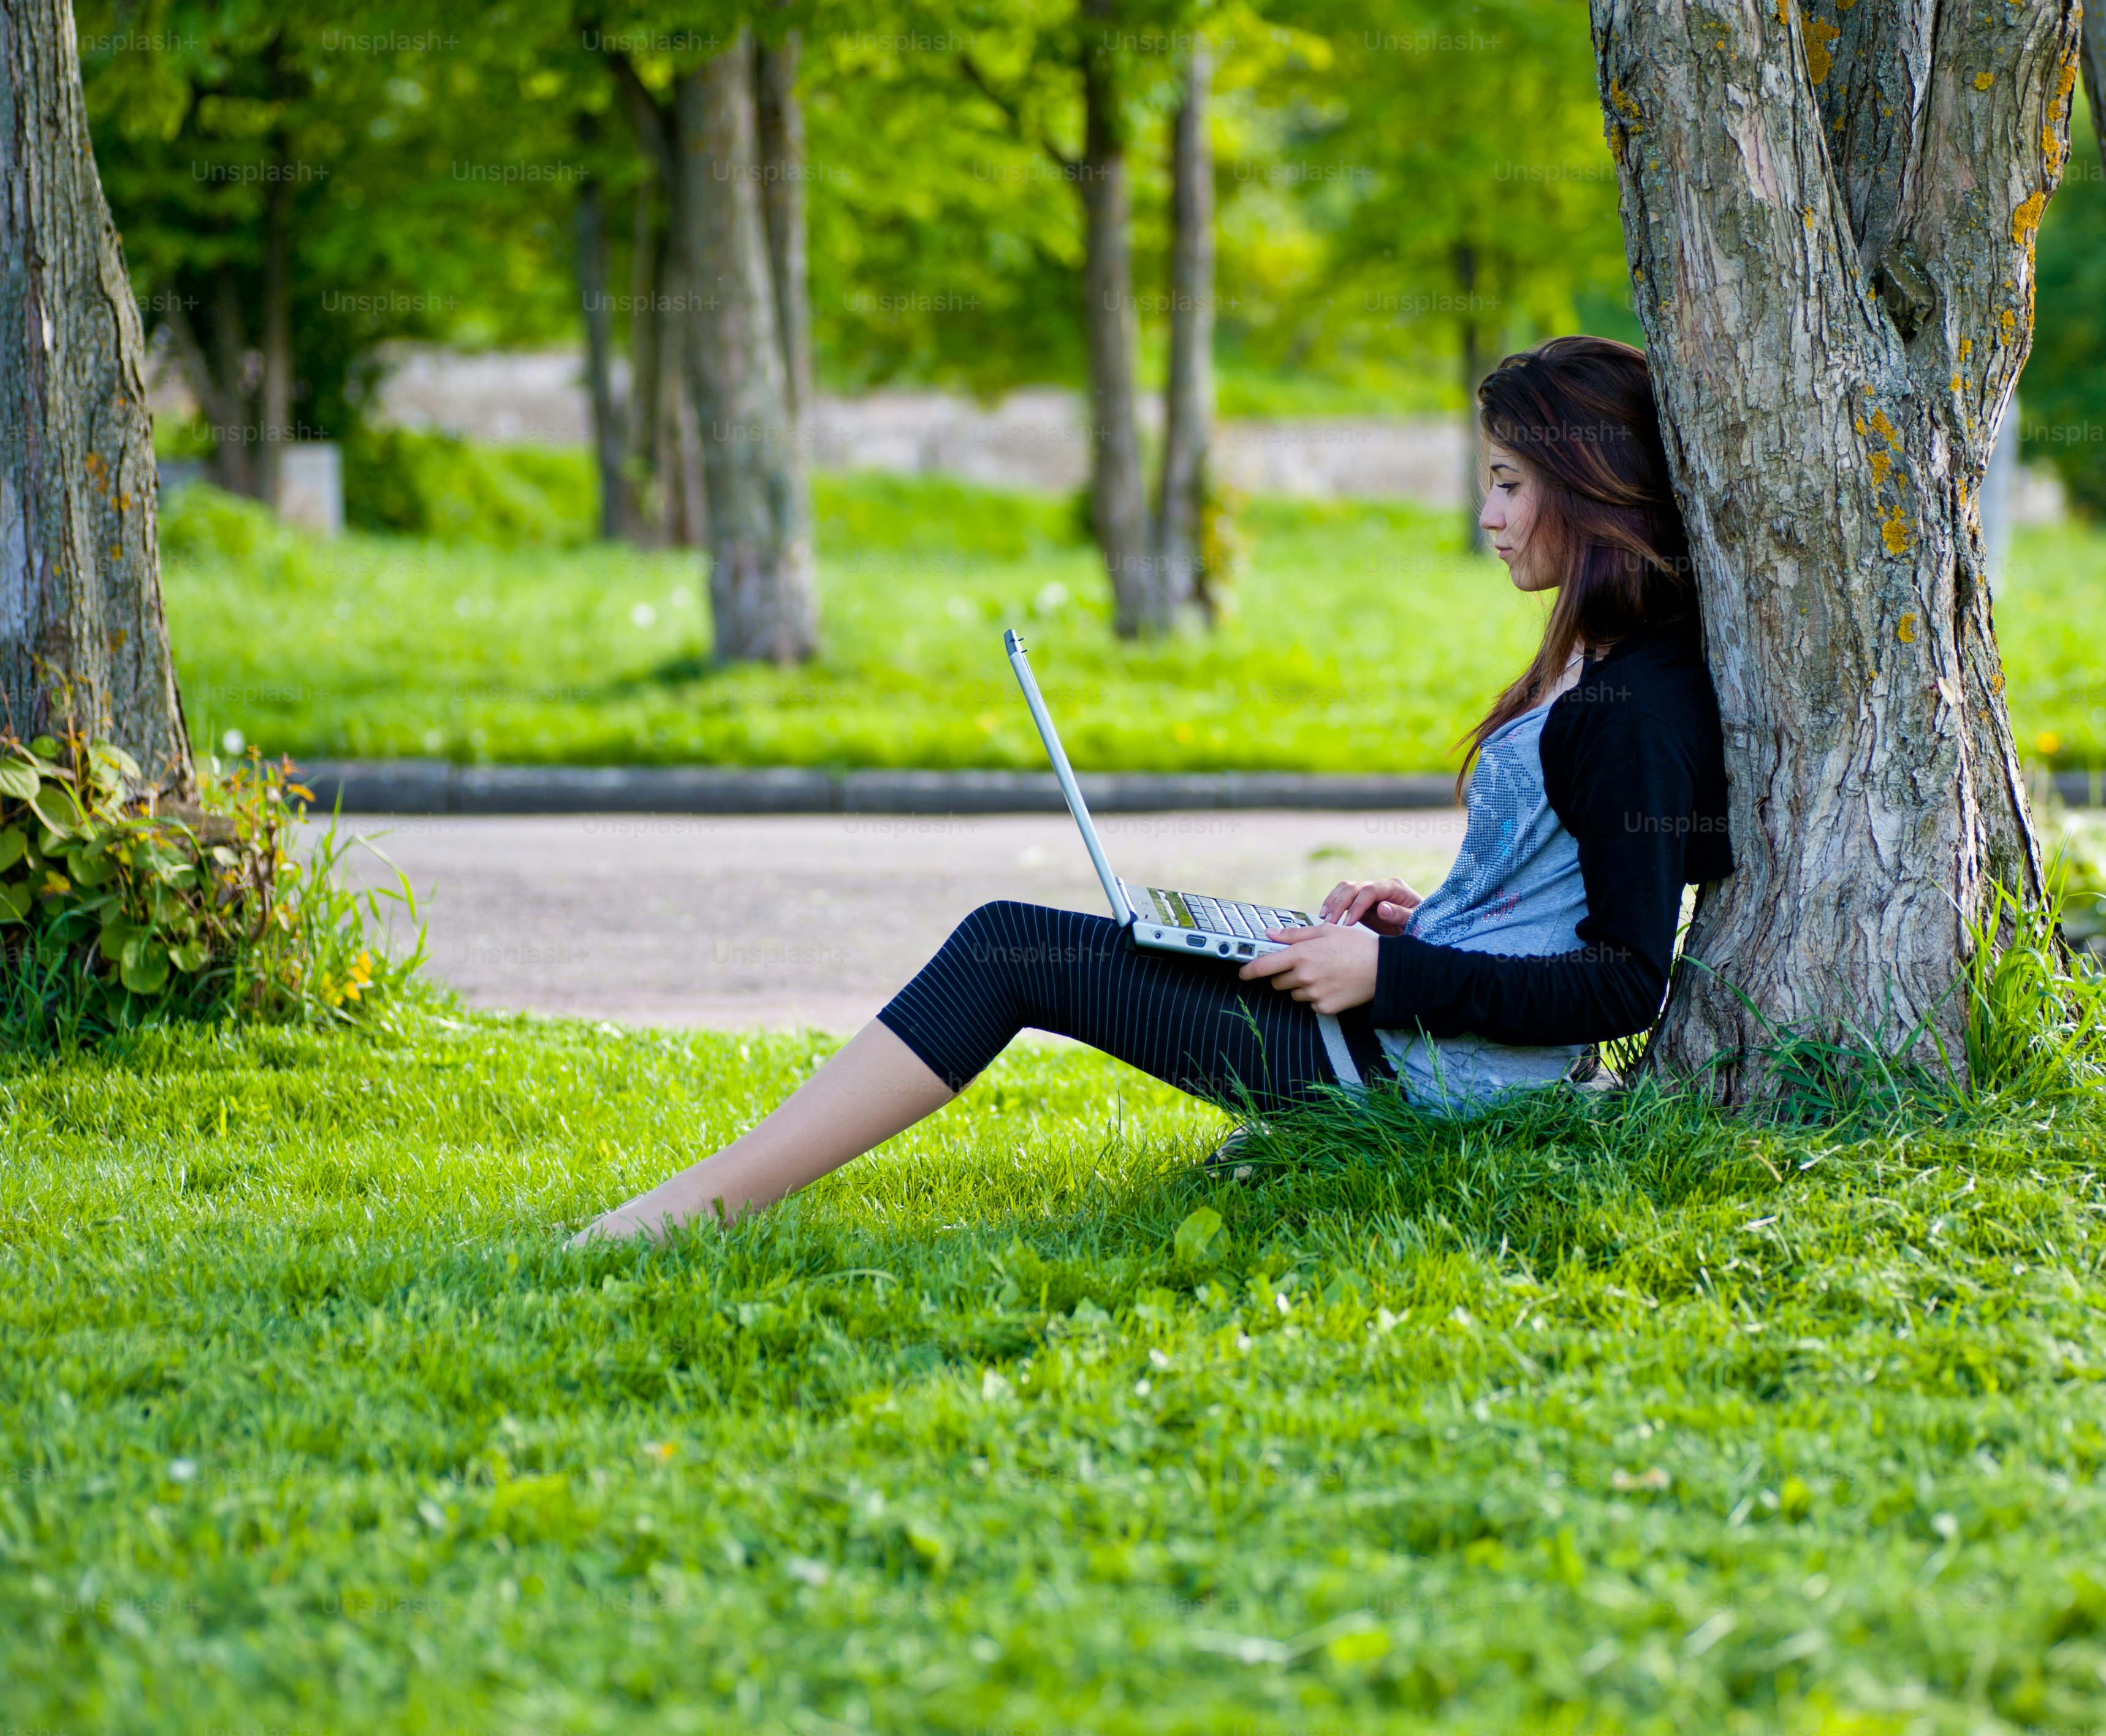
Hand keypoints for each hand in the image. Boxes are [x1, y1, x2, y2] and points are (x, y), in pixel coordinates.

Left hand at [1238, 919, 1379, 1014]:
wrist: (1383, 968)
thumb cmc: (1355, 945)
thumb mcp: (1325, 931)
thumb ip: (1294, 935)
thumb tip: (1269, 934)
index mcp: (1301, 954)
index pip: (1264, 966)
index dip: (1249, 971)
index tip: (1243, 973)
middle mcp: (1304, 975)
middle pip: (1277, 982)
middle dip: (1284, 975)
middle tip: (1305, 965)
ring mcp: (1314, 994)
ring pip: (1295, 994)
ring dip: (1302, 986)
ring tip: (1325, 973)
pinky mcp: (1325, 1008)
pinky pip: (1310, 1004)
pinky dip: (1317, 997)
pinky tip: (1333, 985)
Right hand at [1317, 877, 1422, 936]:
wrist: (1422, 927)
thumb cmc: (1422, 924)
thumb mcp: (1416, 922)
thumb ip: (1400, 915)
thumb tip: (1381, 907)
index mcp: (1395, 888)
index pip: (1370, 891)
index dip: (1356, 905)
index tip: (1348, 923)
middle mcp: (1381, 886)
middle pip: (1354, 887)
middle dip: (1340, 904)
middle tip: (1330, 923)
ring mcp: (1371, 892)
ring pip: (1345, 889)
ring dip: (1333, 902)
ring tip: (1324, 918)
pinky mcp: (1363, 902)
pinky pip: (1344, 898)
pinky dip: (1333, 904)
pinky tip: (1325, 916)